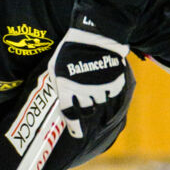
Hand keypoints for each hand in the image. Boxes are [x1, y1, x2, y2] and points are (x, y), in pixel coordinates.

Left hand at [48, 16, 129, 138]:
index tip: (77, 135)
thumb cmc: (70, 48)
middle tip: (86, 99)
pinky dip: (109, 89)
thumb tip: (61, 98)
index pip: (70, 114)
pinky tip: (105, 78)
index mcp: (66, 87)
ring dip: (97, 96)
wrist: (95, 34)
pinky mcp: (114, 82)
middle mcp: (83, 91)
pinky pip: (112, 93)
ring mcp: (100, 87)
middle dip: (86, 108)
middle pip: (87, 110)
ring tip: (95, 82)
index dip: (74, 127)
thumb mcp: (55, 65)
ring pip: (100, 102)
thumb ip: (57, 83)